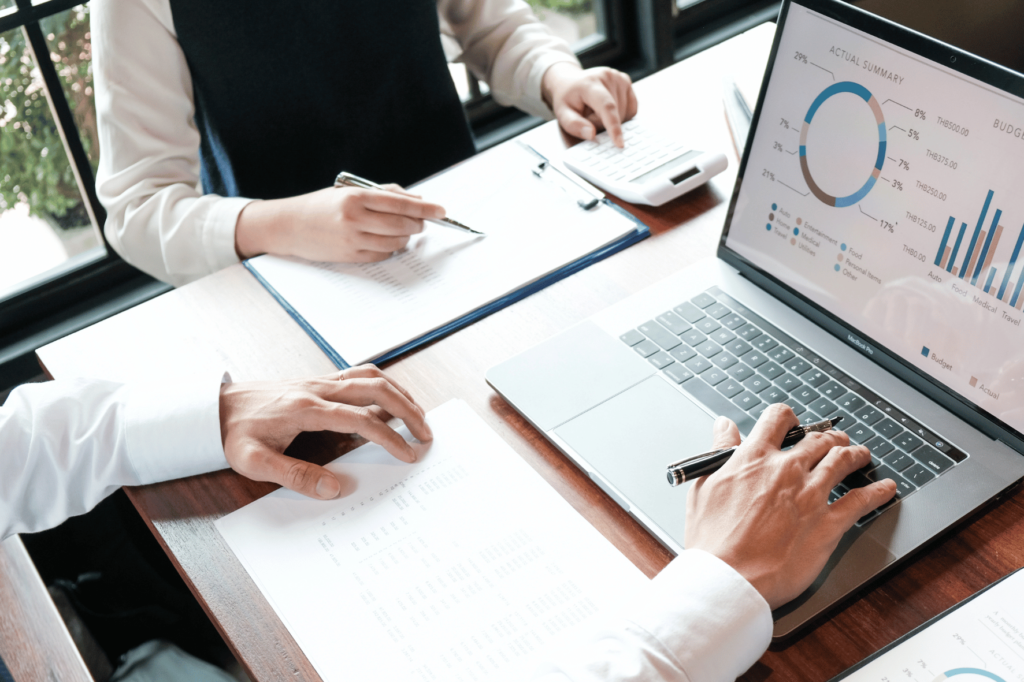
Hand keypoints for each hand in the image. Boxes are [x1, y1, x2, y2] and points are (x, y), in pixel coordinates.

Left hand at [219, 365, 432, 499]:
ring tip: (418, 415)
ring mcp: (319, 382)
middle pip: (376, 389)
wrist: (213, 407)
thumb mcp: (254, 462)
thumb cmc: (233, 434)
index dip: (389, 438)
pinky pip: (358, 375)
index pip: (361, 420)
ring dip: (399, 393)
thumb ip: (294, 476)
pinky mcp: (317, 381)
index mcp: (306, 409)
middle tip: (427, 433)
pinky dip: (383, 384)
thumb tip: (334, 488)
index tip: (408, 454)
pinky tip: (390, 399)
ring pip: (371, 376)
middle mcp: (317, 389)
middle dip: (407, 410)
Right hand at [235, 185, 445, 262]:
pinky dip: (390, 249)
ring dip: (405, 237)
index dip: (425, 208)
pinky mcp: (350, 256)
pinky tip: (385, 241)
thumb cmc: (321, 205)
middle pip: (402, 224)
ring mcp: (353, 240)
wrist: (289, 225)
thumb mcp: (349, 191)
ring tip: (401, 230)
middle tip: (422, 222)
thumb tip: (415, 198)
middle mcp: (355, 219)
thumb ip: (382, 193)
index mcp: (356, 197)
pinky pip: (382, 255)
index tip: (441, 211)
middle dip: (418, 223)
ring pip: (395, 242)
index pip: (401, 203)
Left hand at [542, 63, 637, 147]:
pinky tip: (607, 109)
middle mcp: (608, 76)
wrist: (569, 81)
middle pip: (615, 114)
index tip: (619, 144)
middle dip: (602, 123)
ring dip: (610, 120)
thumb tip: (592, 134)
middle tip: (588, 116)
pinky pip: (630, 109)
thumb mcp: (562, 113)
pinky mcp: (627, 81)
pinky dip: (620, 115)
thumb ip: (574, 125)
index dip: (614, 127)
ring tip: (596, 110)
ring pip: (624, 113)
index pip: (607, 107)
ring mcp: (619, 77)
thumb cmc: (567, 99)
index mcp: (590, 83)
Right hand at [684, 405, 895, 608]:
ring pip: (842, 461)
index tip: (792, 421)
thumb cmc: (712, 540)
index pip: (777, 419)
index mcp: (754, 458)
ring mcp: (811, 495)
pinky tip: (886, 488)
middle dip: (829, 436)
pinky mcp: (828, 524)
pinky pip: (862, 501)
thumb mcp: (705, 486)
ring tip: (861, 454)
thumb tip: (723, 427)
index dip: (788, 416)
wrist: (729, 577)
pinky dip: (877, 492)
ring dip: (855, 454)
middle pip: (818, 439)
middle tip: (834, 441)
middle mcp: (786, 470)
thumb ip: (720, 451)